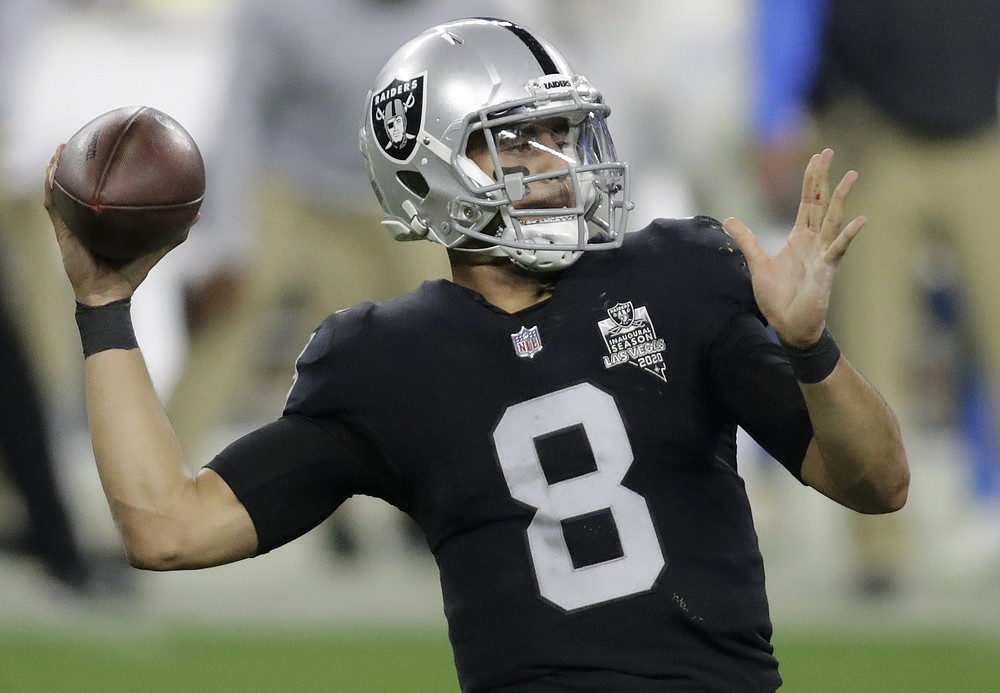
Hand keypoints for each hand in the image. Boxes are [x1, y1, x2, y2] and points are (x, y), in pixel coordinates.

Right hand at [44, 145, 196, 305]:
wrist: (108, 294)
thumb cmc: (129, 274)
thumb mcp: (154, 249)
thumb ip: (173, 235)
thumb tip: (196, 216)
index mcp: (105, 222)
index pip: (102, 193)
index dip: (102, 173)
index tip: (109, 151)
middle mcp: (87, 220)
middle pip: (78, 187)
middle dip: (77, 165)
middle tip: (83, 142)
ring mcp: (72, 224)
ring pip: (60, 191)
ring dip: (58, 169)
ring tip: (62, 148)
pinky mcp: (62, 231)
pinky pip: (53, 205)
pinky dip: (51, 187)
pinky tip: (52, 171)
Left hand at [723, 149, 865, 345]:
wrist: (788, 326)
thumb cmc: (777, 298)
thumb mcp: (757, 263)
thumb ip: (747, 240)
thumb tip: (728, 219)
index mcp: (800, 238)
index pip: (808, 202)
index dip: (812, 179)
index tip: (818, 156)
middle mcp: (814, 241)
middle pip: (821, 203)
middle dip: (824, 178)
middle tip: (830, 151)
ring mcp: (822, 254)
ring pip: (833, 220)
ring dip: (841, 198)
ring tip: (851, 175)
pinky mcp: (825, 271)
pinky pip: (838, 249)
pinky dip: (848, 236)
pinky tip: (859, 220)